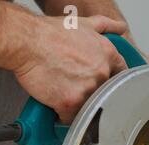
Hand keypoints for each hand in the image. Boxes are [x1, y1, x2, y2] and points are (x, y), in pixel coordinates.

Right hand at [13, 15, 128, 122]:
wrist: (27, 42)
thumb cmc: (50, 34)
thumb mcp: (84, 24)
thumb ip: (106, 26)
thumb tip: (121, 27)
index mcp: (108, 55)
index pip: (122, 74)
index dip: (112, 79)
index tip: (105, 83)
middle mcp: (102, 72)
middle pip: (105, 92)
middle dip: (92, 91)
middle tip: (76, 84)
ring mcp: (88, 88)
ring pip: (89, 106)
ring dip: (78, 103)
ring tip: (64, 91)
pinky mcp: (72, 101)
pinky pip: (72, 117)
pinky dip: (64, 114)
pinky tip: (56, 103)